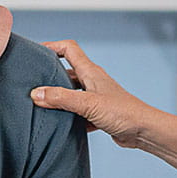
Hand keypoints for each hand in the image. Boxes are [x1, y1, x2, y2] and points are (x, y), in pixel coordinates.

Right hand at [29, 39, 157, 148]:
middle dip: (49, 76)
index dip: (52, 46)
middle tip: (32, 83)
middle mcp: (92, 82)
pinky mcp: (97, 114)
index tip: (36, 53)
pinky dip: (68, 117)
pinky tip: (59, 125)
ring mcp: (95, 98)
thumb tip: (36, 93)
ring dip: (58, 99)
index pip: (69, 49)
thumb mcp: (88, 103)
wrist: (144, 131)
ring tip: (40, 105)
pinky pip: (77, 112)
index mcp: (90, 72)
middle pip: (66, 72)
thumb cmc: (123, 112)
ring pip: (70, 93)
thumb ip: (61, 98)